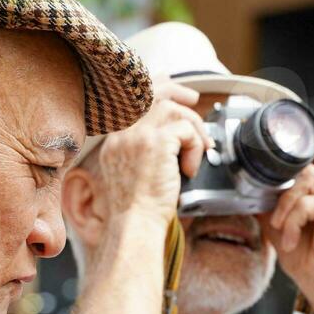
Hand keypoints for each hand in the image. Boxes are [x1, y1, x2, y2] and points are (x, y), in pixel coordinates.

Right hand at [94, 78, 212, 229]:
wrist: (136, 224)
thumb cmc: (139, 209)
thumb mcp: (137, 172)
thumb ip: (148, 150)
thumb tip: (178, 133)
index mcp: (116, 139)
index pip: (135, 101)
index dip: (158, 89)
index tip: (176, 94)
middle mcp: (123, 133)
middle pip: (152, 92)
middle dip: (177, 91)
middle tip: (194, 99)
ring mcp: (138, 135)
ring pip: (174, 108)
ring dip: (194, 128)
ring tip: (198, 151)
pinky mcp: (157, 143)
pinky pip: (186, 130)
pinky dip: (195, 147)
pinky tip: (189, 168)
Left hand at [262, 131, 313, 298]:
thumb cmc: (306, 255)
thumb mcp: (277, 221)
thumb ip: (269, 198)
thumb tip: (248, 183)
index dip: (303, 142)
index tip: (276, 160)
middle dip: (286, 176)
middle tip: (274, 200)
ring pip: (305, 178)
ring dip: (284, 205)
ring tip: (281, 227)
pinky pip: (306, 204)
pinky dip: (292, 222)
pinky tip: (291, 240)